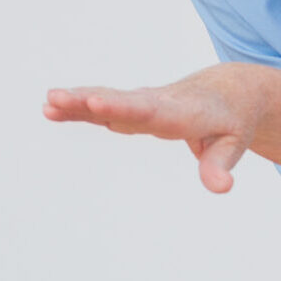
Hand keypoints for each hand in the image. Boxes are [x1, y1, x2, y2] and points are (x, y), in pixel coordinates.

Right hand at [43, 65, 259, 192]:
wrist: (229, 92)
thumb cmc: (231, 121)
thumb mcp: (233, 144)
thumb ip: (220, 166)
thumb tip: (221, 188)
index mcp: (182, 112)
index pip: (149, 111)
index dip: (122, 108)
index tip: (96, 103)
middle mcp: (158, 103)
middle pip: (120, 102)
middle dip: (89, 102)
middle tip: (57, 98)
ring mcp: (143, 103)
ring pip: (107, 101)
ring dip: (77, 102)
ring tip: (47, 103)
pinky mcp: (134, 107)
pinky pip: (104, 107)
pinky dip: (79, 107)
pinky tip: (51, 109)